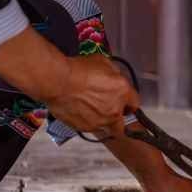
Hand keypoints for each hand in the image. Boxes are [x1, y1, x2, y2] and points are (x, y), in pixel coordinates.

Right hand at [0, 28, 138, 133]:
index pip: (135, 103)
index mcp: (123, 92)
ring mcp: (100, 122)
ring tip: (94, 113)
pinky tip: (81, 113)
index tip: (125, 102)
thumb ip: (114, 74)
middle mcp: (114, 111)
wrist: (57, 81)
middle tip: (109, 110)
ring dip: (104, 122)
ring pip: (108, 128)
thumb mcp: (103, 63)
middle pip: (123, 123)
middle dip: (119, 117)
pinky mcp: (85, 128)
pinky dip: (89, 123)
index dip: (129, 102)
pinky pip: (92, 128)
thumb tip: (115, 80)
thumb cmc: (79, 68)